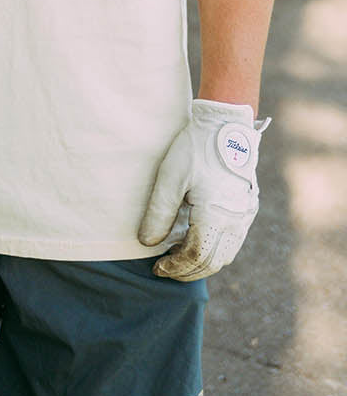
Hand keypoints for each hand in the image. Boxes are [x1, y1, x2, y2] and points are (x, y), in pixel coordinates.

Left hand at [138, 98, 270, 280]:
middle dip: (188, 271)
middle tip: (165, 269)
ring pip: (226, 255)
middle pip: (213, 262)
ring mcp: (245, 215)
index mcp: (216, 215)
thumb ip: (158, 212)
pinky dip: (215, 249)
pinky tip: (197, 241)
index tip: (157, 267)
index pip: (196, 256)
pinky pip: (233, 241)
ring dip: (202, 262)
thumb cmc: (195, 148)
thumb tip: (147, 242)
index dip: (176, 267)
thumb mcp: (169, 177)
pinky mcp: (248, 208)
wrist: (226, 124)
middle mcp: (236, 221)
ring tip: (178, 258)